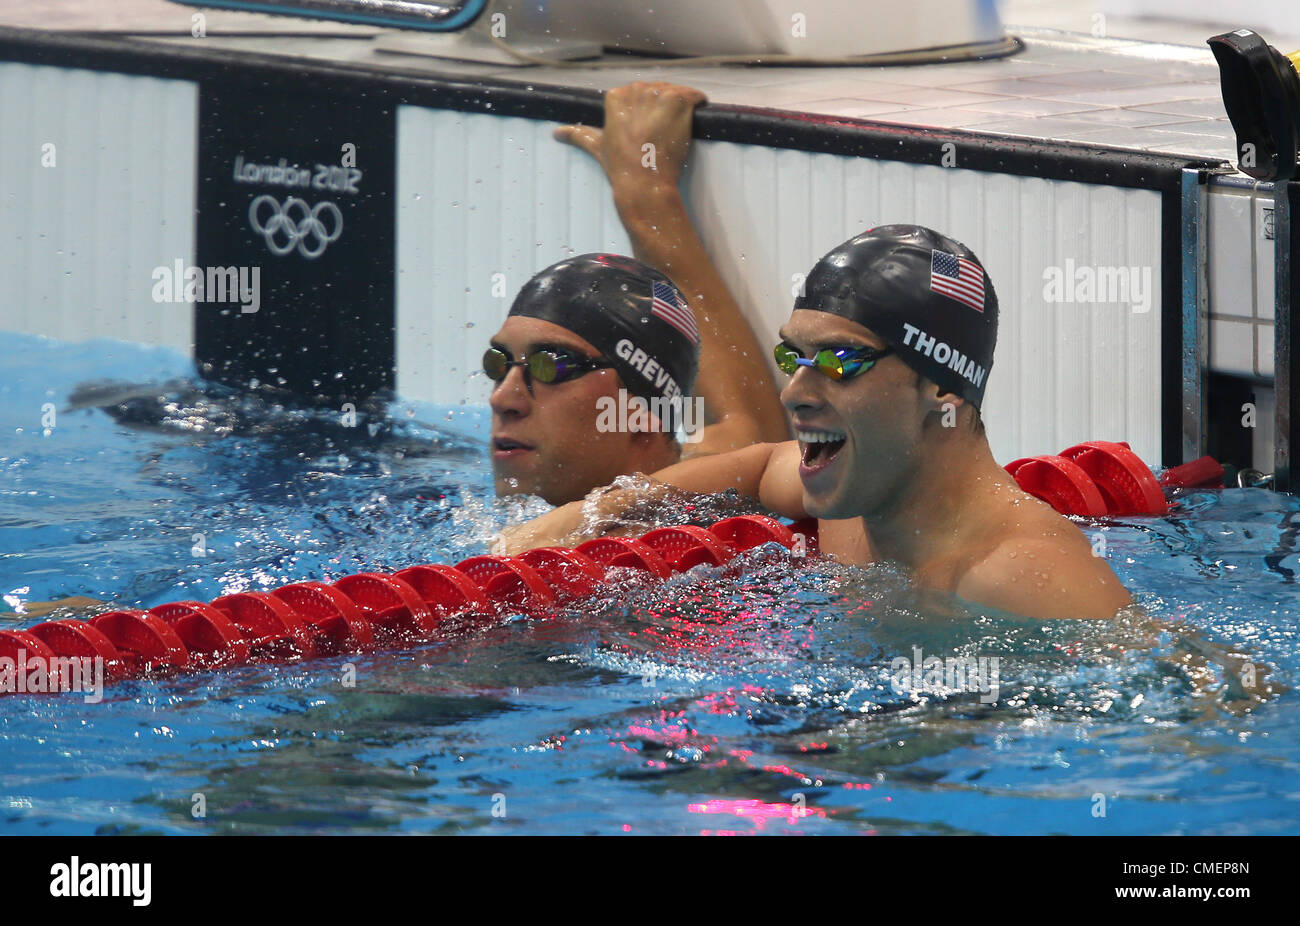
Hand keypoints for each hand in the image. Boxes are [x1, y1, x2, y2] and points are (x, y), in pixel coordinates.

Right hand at [554, 82, 707, 202]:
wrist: (643, 183)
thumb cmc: (621, 168)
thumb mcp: (596, 147)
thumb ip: (578, 135)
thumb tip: (557, 133)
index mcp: (616, 97)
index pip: (641, 94)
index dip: (648, 113)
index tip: (649, 131)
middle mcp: (636, 90)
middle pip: (660, 92)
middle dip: (664, 110)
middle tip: (663, 136)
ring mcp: (658, 94)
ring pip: (678, 94)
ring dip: (681, 111)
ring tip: (676, 133)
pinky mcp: (679, 101)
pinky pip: (696, 96)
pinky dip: (699, 106)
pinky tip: (693, 121)